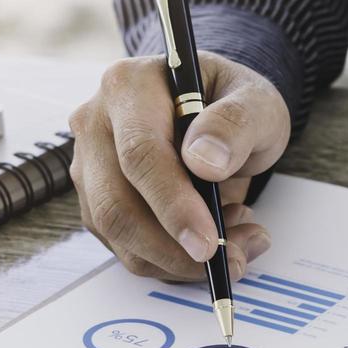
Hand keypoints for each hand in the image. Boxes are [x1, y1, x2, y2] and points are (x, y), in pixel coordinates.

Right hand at [69, 51, 290, 279]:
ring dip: (178, 259)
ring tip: (237, 243)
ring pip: (118, 235)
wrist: (218, 118)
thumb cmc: (233, 104)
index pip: (139, 153)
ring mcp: (91, 166)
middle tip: (231, 259)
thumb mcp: (256, 102)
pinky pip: (127, 248)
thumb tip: (205, 162)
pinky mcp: (98, 202)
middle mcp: (96, 124)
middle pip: (116, 204)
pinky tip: (214, 240)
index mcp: (129, 86)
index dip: (173, 204)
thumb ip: (236, 124)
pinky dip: (173, 261)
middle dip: (174, 247)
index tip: (208, 242)